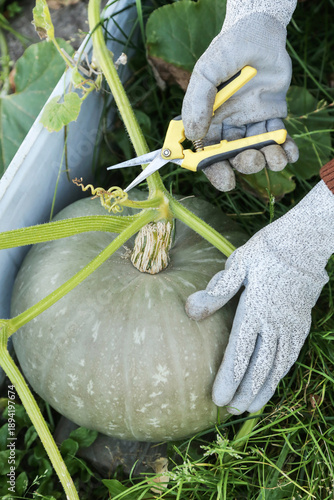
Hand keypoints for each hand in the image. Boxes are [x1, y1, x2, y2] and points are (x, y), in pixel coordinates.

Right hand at [182, 13, 298, 190]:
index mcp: (208, 120)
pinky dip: (284, 150)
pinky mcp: (271, 115)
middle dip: (242, 165)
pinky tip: (288, 153)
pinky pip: (277, 138)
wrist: (261, 32)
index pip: (206, 152)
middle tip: (251, 160)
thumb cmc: (229, 49)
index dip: (212, 169)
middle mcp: (228, 124)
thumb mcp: (207, 71)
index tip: (223, 178)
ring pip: (256, 150)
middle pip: (232, 156)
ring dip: (265, 159)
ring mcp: (250, 121)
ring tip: (274, 156)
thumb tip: (194, 136)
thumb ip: (198, 101)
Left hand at [186, 181, 333, 412]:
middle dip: (244, 391)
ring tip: (250, 407)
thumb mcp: (238, 264)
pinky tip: (273, 382)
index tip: (217, 398)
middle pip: (259, 366)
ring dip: (264, 389)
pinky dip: (281, 373)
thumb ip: (216, 291)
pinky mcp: (302, 323)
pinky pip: (292, 355)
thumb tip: (191, 310)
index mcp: (256, 309)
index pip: (240, 352)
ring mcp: (292, 325)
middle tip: (231, 411)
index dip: (228, 378)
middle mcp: (275, 323)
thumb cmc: (266, 250)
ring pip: (278, 366)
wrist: (304, 242)